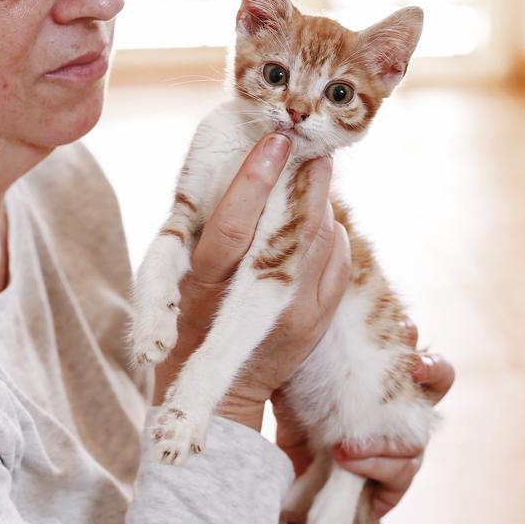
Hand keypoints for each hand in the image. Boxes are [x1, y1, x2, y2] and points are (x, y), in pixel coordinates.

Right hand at [153, 134, 350, 431]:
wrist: (225, 383)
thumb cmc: (194, 317)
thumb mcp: (186, 274)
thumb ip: (212, 230)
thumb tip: (250, 172)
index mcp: (207, 282)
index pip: (233, 223)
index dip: (254, 178)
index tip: (273, 140)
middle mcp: (254, 297)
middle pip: (290, 226)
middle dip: (305, 180)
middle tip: (311, 146)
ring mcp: (293, 311)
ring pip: (320, 237)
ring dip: (320, 200)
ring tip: (314, 174)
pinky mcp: (318, 320)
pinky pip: (339, 260)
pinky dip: (334, 233)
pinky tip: (322, 219)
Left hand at [274, 317, 454, 517]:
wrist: (285, 476)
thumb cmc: (294, 414)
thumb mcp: (294, 374)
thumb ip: (307, 345)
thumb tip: (312, 300)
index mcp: (384, 374)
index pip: (410, 344)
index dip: (410, 333)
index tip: (402, 328)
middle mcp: (402, 406)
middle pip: (440, 379)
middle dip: (432, 370)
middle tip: (414, 366)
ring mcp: (403, 444)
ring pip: (419, 436)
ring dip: (382, 439)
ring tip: (342, 444)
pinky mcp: (395, 481)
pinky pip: (402, 473)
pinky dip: (374, 466)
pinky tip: (344, 460)